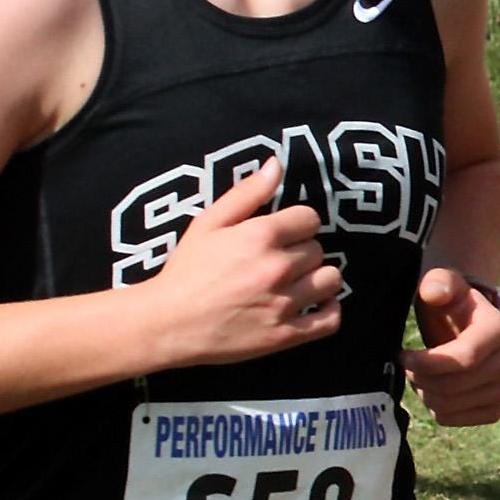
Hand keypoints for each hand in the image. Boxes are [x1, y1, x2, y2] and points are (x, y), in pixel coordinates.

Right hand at [149, 158, 342, 365]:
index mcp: (261, 236)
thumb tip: (277, 164)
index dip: (297, 224)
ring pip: (331, 280)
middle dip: (302, 252)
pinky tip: (316, 305)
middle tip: (279, 261)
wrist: (167, 324)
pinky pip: (330, 320)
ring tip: (298, 283)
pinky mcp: (286, 335)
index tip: (283, 234)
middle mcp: (278, 268)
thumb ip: (247, 192)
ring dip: (318, 279)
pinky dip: (329, 311)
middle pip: (318, 249)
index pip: (310, 218)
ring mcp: (284, 303)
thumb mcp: (208, 222)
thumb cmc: (186, 270)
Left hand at [402, 268, 499, 425]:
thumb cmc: (451, 302)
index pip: (463, 359)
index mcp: (499, 329)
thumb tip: (434, 293)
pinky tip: (433, 390)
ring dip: (426, 393)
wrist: (466, 322)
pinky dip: (439, 410)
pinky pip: (460, 420)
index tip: (403, 355)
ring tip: (419, 375)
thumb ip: (438, 282)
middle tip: (408, 365)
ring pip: (452, 406)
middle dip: (421, 378)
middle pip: (454, 386)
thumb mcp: (443, 283)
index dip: (427, 363)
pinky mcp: (494, 407)